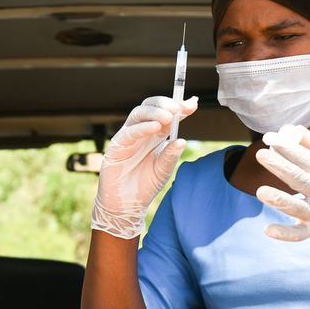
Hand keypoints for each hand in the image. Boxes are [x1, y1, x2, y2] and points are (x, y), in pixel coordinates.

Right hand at [92, 96, 197, 238]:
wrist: (126, 205)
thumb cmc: (144, 186)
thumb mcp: (163, 170)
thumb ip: (171, 155)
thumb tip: (182, 140)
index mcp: (155, 136)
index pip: (167, 115)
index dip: (180, 108)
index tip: (193, 104)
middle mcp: (141, 132)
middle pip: (150, 107)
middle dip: (165, 104)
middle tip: (178, 108)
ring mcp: (128, 137)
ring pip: (138, 113)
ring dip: (154, 112)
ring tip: (168, 116)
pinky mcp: (116, 146)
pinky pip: (129, 132)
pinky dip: (142, 127)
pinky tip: (155, 127)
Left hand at [255, 125, 309, 245]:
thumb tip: (290, 129)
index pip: (306, 158)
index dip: (287, 146)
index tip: (268, 137)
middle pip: (300, 179)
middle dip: (281, 166)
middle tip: (261, 154)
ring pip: (297, 207)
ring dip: (280, 200)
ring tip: (260, 192)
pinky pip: (299, 234)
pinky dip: (286, 234)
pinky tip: (268, 231)